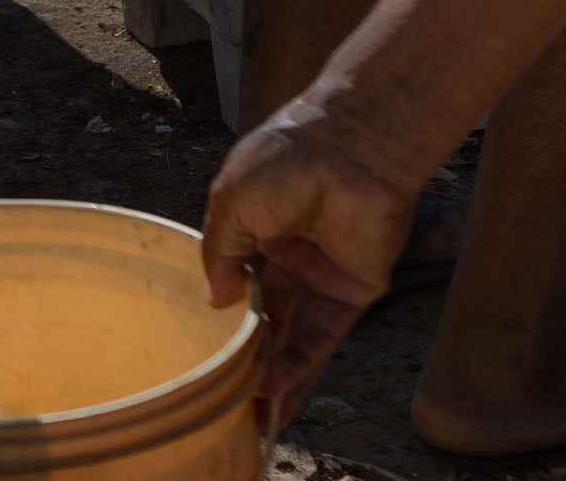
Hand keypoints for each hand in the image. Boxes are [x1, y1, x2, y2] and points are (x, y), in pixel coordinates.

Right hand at [201, 97, 420, 427]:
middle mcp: (293, 259)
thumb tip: (216, 301)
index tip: (210, 349)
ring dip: (277, 376)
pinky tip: (275, 387)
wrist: (349, 149)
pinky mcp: (355, 292)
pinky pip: (325, 336)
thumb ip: (221, 253)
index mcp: (260, 230)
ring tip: (254, 416)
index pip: (241, 284)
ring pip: (297, 338)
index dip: (228, 316)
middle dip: (253, 360)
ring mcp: (325, 278)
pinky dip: (301, 363)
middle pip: (271, 321)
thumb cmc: (285, 159)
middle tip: (232, 403)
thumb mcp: (231, 202)